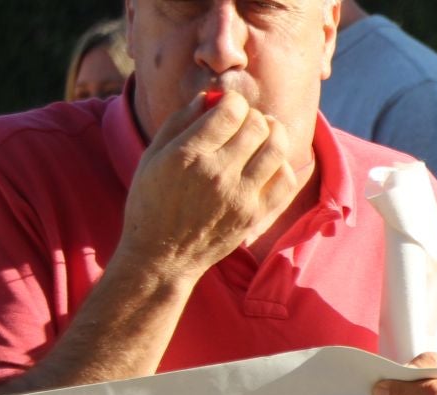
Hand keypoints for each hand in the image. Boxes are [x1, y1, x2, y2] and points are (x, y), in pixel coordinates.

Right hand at [118, 91, 300, 285]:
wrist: (163, 255)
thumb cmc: (152, 200)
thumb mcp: (153, 156)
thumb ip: (180, 122)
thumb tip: (209, 97)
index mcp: (189, 154)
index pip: (230, 111)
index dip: (234, 101)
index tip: (229, 104)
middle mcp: (218, 173)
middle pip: (257, 126)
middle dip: (253, 115)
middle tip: (246, 120)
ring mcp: (241, 196)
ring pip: (276, 149)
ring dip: (274, 134)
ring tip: (265, 133)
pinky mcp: (256, 215)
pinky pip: (285, 180)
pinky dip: (282, 164)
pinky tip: (270, 161)